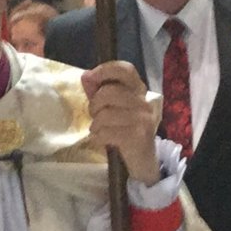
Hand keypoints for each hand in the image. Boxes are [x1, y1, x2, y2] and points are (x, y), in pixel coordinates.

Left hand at [81, 60, 160, 184]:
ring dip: (96, 124)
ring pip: (106, 114)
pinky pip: (107, 132)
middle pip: (109, 92)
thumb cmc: (124, 129)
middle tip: (95, 115)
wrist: (142, 160)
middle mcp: (144, 102)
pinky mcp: (138, 136)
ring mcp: (143, 119)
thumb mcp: (113, 107)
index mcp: (138, 90)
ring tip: (100, 129)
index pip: (125, 69)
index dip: (105, 70)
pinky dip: (99, 137)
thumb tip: (86, 75)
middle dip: (94, 105)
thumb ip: (99, 90)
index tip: (91, 78)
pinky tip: (103, 139)